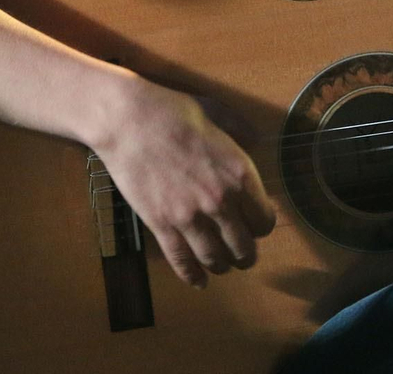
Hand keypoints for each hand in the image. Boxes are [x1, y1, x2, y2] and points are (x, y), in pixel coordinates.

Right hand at [93, 76, 275, 288]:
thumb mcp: (217, 112)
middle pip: (243, 245)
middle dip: (246, 254)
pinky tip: (199, 281)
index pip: (264, 218)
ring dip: (222, 266)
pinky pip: (182, 260)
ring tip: (223, 266)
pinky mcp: (161, 224)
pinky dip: (192, 276)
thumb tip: (257, 139)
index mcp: (239, 173)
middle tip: (244, 255)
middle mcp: (220, 200)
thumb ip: (241, 128)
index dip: (262, 226)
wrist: (128, 120)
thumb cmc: (172, 111)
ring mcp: (190, 216)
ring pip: (215, 258)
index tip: (256, 226)